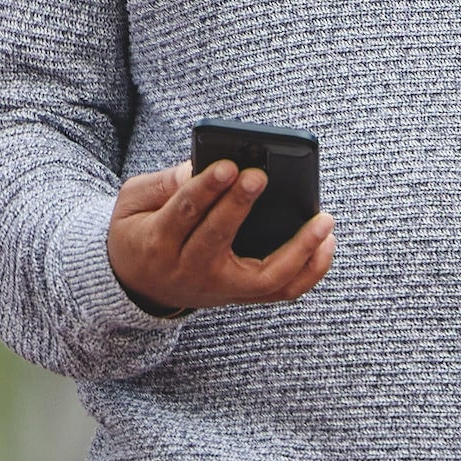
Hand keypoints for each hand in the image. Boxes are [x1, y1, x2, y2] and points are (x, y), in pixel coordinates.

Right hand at [105, 161, 334, 315]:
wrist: (138, 285)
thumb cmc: (140, 231)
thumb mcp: (133, 203)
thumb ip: (165, 184)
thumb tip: (201, 166)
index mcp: (157, 243)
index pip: (184, 214)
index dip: (206, 188)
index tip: (228, 164)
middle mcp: (189, 270)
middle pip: (217, 239)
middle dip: (239, 206)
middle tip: (260, 175)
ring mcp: (219, 288)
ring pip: (264, 278)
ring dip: (298, 250)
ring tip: (323, 220)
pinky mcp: (240, 295)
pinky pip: (282, 290)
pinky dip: (310, 270)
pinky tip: (327, 242)